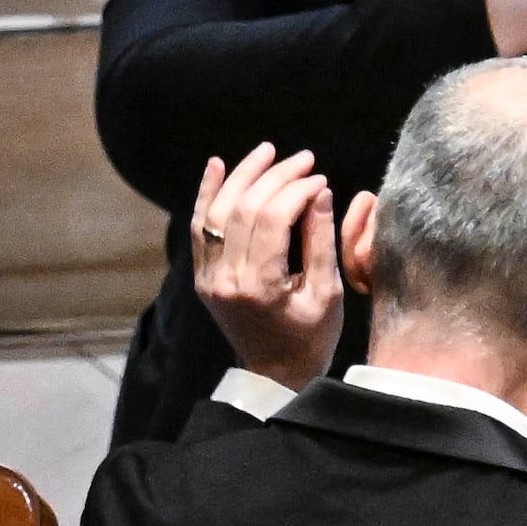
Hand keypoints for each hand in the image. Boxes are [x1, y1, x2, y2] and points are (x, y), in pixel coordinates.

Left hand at [186, 142, 342, 392]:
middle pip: (245, 209)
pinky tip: (217, 165)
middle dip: (275, 177)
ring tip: (268, 152)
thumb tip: (320, 191)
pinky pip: (199, 227)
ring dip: (241, 176)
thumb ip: (320, 241)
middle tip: (304, 159)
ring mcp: (208, 277)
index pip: (273, 219)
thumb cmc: (310, 337)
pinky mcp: (202, 276)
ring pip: (217, 212)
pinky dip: (207, 194)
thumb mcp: (327, 292)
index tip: (320, 178)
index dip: (296, 190)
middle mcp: (225, 278)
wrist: (273, 374)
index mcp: (259, 286)